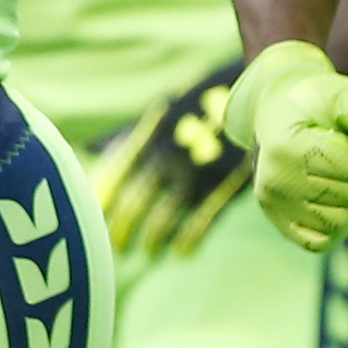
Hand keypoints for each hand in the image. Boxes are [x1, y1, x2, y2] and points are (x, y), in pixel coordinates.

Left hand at [92, 59, 250, 256]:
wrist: (255, 93)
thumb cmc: (202, 105)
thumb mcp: (164, 111)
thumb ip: (130, 135)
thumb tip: (92, 148)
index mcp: (149, 135)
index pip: (114, 175)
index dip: (103, 201)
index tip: (94, 219)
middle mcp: (167, 155)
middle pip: (135, 203)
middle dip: (123, 230)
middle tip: (119, 248)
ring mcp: (196, 173)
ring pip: (164, 219)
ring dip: (152, 241)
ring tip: (148, 253)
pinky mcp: (224, 186)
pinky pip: (201, 223)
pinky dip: (189, 240)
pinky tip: (182, 253)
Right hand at [221, 39, 347, 252]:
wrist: (279, 108)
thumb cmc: (317, 100)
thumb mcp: (341, 94)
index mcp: (286, 146)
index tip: (346, 136)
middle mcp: (275, 180)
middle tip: (341, 154)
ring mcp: (274, 204)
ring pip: (339, 223)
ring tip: (336, 174)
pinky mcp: (278, 220)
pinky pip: (320, 241)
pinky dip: (335, 226)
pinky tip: (332, 200)